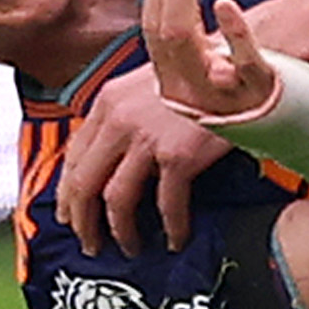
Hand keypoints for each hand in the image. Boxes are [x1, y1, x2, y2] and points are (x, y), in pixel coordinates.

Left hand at [59, 0, 251, 254]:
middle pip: (84, 184)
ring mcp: (148, 138)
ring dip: (121, 231)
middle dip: (83, 221)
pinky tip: (176, 239)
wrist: (240, 62)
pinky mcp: (179, 155)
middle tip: (90, 243)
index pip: (73, 156)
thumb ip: (125, 117)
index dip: (68, 193)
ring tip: (131, 247)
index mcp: (109, 101)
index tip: (70, 213)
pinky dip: (171, 228)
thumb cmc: (200, 73)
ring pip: (117, 200)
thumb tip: (116, 158)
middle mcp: (120, 120)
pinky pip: (167, 205)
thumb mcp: (148, 86)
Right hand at [139, 0, 276, 119]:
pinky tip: (225, 4)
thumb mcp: (205, 78)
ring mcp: (220, 92)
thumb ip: (186, 45)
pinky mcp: (255, 90)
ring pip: (186, 42)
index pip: (154, 32)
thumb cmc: (245, 103)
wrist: (290, 135)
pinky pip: (240, 61)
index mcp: (175, 84)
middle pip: (166, 33)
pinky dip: (232, 30)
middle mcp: (190, 92)